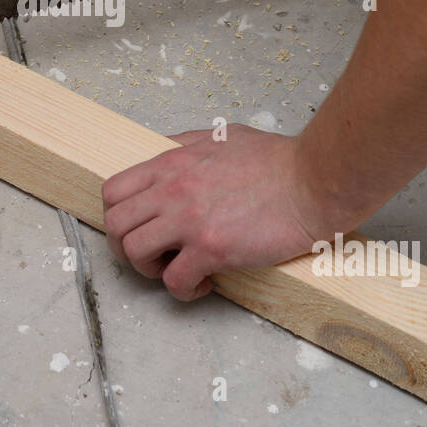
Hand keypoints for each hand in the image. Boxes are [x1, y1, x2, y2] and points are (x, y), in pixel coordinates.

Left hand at [101, 125, 327, 300]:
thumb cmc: (278, 160)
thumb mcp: (221, 136)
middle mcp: (172, 191)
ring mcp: (189, 220)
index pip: (112, 190)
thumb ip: (188, 145)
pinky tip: (204, 283)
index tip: (138, 226)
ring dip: (150, 269)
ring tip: (176, 269)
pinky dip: (184, 290)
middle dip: (125, 246)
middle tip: (152, 255)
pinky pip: (174, 281)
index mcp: (171, 163)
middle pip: (114, 225)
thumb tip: (167, 152)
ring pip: (134, 253)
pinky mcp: (212, 249)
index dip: (118, 215)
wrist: (314, 180)